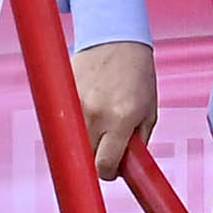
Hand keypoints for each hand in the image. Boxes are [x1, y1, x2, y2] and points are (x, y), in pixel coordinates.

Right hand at [76, 40, 158, 177]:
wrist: (116, 39)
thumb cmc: (137, 75)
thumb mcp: (149, 112)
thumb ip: (137, 143)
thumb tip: (123, 168)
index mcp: (122, 119)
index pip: (104, 165)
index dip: (108, 173)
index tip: (110, 170)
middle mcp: (97, 113)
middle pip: (86, 157)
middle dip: (95, 157)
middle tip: (105, 146)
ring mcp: (76, 103)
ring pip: (73, 141)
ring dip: (84, 140)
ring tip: (98, 122)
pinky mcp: (63, 93)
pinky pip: (64, 121)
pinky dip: (73, 122)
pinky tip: (88, 107)